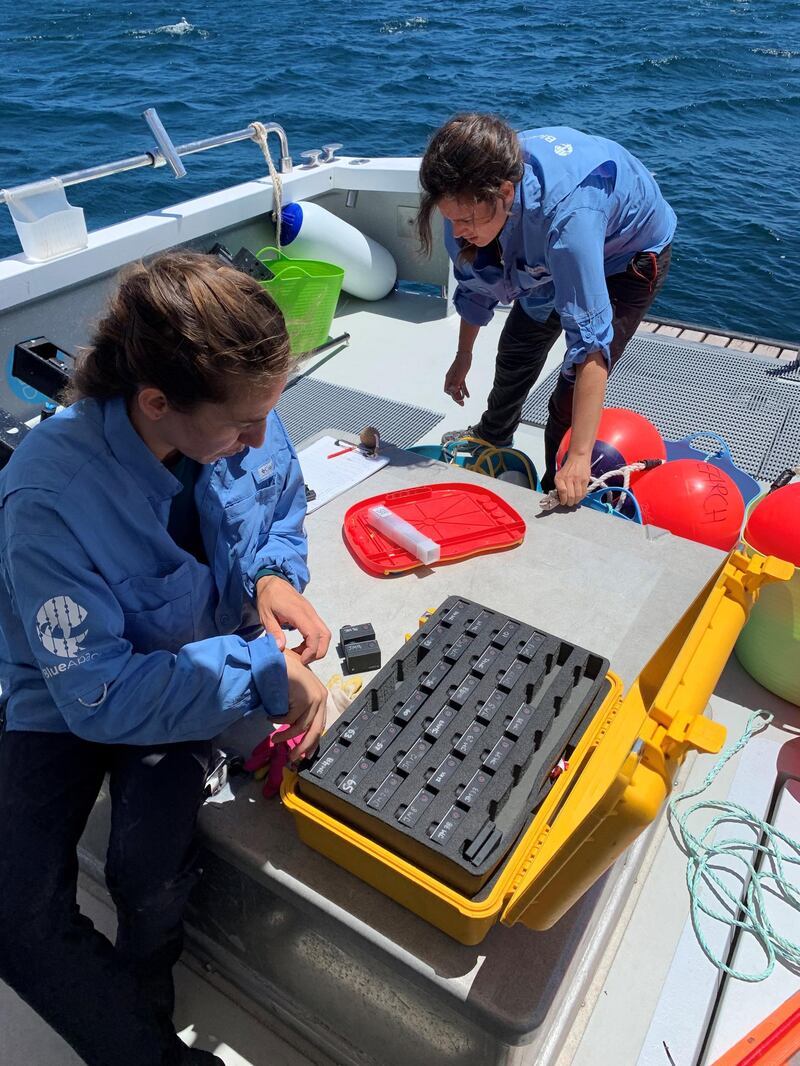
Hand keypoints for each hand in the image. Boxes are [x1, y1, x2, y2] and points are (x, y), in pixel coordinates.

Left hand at [256, 575, 330, 663]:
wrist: (273, 581)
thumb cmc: (268, 597)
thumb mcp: (266, 615)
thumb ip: (274, 631)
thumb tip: (280, 647)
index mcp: (298, 613)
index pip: (314, 634)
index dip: (310, 651)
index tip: (301, 660)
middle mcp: (309, 613)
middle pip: (325, 635)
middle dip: (318, 652)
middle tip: (303, 660)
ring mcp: (312, 613)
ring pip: (325, 633)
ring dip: (317, 647)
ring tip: (301, 655)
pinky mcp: (311, 615)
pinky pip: (319, 630)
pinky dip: (314, 642)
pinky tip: (300, 646)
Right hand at [272, 648, 327, 762]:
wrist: (275, 657)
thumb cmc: (282, 671)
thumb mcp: (294, 691)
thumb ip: (298, 707)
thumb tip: (294, 730)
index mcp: (320, 696)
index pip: (319, 725)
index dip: (311, 742)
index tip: (304, 754)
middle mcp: (321, 697)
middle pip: (314, 731)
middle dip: (302, 748)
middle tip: (292, 758)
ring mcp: (314, 698)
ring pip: (300, 728)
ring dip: (285, 735)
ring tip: (274, 739)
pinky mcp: (304, 699)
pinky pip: (289, 719)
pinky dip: (278, 721)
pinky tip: (271, 716)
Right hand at [444, 351, 471, 405]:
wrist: (465, 354)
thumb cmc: (463, 363)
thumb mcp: (461, 373)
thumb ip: (456, 382)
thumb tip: (452, 391)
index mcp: (449, 378)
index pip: (447, 390)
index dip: (452, 395)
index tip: (459, 398)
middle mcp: (451, 379)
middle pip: (452, 391)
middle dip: (456, 398)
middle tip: (462, 404)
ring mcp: (455, 378)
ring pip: (456, 389)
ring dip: (460, 396)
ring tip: (464, 403)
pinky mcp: (460, 376)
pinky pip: (461, 385)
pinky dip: (464, 391)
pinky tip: (468, 396)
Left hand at [554, 452, 591, 506]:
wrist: (578, 457)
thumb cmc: (569, 467)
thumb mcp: (560, 474)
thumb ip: (559, 485)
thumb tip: (560, 496)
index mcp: (560, 478)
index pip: (562, 492)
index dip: (563, 500)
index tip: (563, 502)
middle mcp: (568, 479)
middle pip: (570, 496)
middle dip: (569, 503)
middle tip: (569, 503)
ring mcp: (577, 480)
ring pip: (577, 496)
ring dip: (576, 501)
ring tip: (575, 501)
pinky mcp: (585, 480)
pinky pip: (584, 492)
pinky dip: (582, 496)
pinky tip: (580, 496)